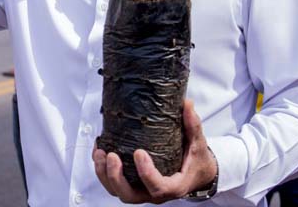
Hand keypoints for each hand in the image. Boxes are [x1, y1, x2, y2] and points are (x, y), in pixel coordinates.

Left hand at [93, 99, 216, 203]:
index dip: (146, 174)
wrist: (197, 174)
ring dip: (105, 175)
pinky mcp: (134, 185)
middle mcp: (155, 193)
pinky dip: (103, 171)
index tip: (139, 152)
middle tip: (112, 156)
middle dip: (117, 177)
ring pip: (119, 191)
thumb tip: (187, 103)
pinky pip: (114, 184)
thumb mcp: (198, 144)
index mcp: (174, 186)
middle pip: (131, 195)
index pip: (158, 187)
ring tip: (100, 153)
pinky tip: (99, 152)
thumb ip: (193, 125)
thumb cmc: (197, 161)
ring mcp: (142, 191)